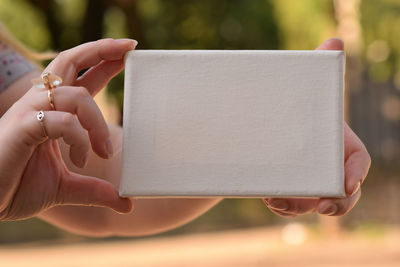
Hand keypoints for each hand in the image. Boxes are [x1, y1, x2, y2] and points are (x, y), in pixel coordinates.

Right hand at [0, 38, 135, 220]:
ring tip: (105, 152)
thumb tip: (126, 203)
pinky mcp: (21, 128)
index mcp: (52, 111)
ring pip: (74, 95)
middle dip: (101, 50)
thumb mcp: (66, 187)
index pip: (80, 76)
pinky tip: (82, 159)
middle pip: (70, 60)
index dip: (103, 61)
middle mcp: (39, 104)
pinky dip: (79, 138)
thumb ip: (95, 189)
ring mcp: (28, 113)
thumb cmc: (17, 186)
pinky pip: (60, 120)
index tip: (128, 52)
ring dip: (97, 122)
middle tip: (129, 48)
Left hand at [263, 38, 370, 216]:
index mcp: (340, 144)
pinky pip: (290, 204)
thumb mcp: (307, 86)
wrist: (270, 121)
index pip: (358, 162)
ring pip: (312, 202)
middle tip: (324, 206)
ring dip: (299, 207)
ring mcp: (310, 180)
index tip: (346, 183)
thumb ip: (321, 66)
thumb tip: (334, 42)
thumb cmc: (296, 105)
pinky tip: (269, 197)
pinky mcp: (290, 188)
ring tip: (278, 200)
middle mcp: (328, 165)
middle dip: (339, 204)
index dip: (356, 173)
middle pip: (344, 192)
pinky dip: (282, 205)